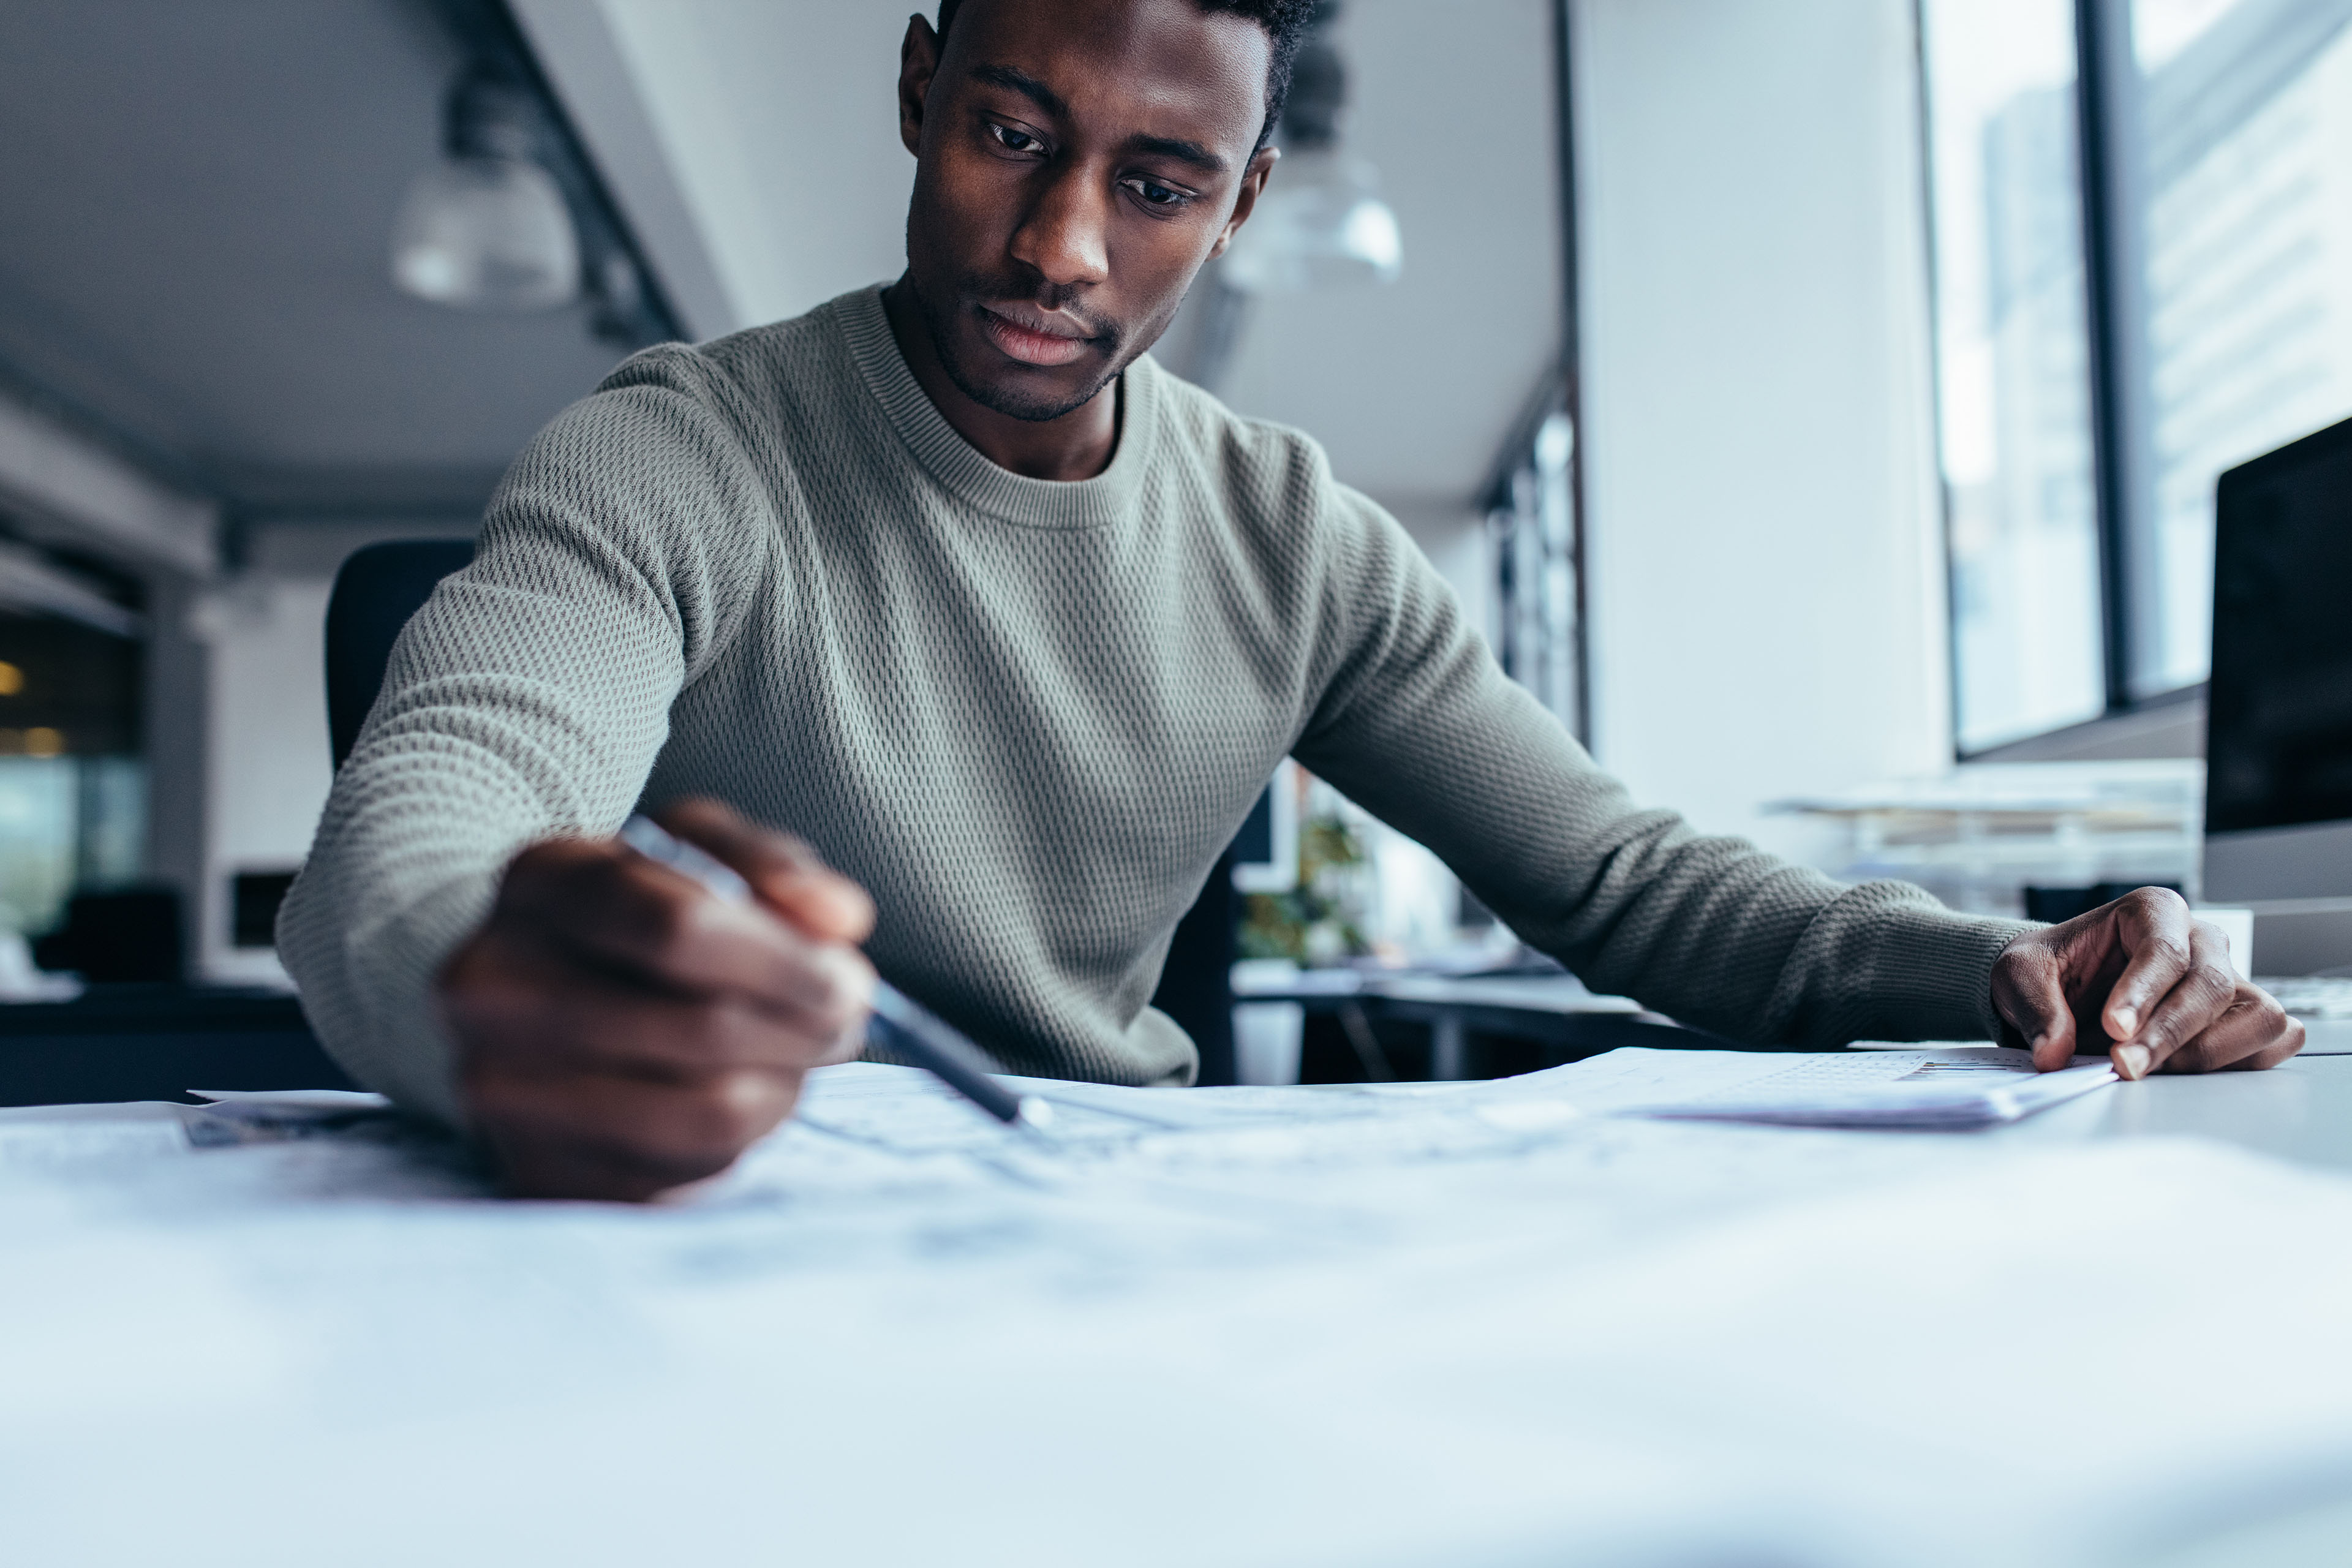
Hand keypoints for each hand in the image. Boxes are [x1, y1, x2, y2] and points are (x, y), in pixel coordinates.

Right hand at [439, 798, 875, 1200]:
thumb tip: (837, 918)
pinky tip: (744, 1093)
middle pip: (702, 1026)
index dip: (783, 959)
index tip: (845, 973)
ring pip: (708, 1106)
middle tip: (842, 1018)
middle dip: (802, 1026)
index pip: (676, 927)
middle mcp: (492, 981)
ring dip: (786, 1081)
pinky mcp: (536, 1168)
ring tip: (797, 1052)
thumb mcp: (704, 855)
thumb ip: (773, 868)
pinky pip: (686, 1166)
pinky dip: (746, 1133)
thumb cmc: (640, 920)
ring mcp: (500, 1084)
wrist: (549, 1006)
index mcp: (538, 879)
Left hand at [1990, 887, 2301, 1078]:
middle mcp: (2200, 940)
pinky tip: (2189, 1072)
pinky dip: (2243, 1062)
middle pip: (2213, 985)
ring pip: (2257, 1015)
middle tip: (2124, 1066)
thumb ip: (2036, 1009)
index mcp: (2152, 911)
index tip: (2115, 1030)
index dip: (2144, 994)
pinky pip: (2271, 1040)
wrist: (2061, 985)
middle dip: (2169, 1033)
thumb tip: (2053, 1055)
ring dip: (2209, 1052)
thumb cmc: (2048, 968)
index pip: (2166, 950)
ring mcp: (2228, 978)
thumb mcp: (2019, 975)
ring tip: (2151, 1071)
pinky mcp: (2239, 1017)